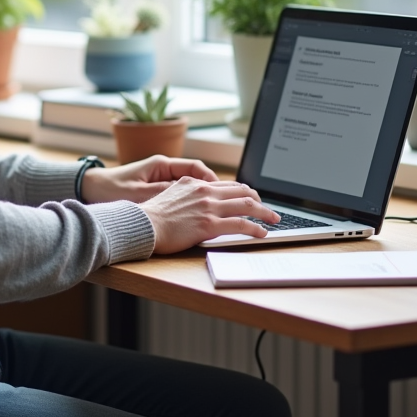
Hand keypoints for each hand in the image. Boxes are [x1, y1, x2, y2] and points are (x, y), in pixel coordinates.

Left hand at [79, 155, 218, 203]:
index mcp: (161, 165)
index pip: (196, 167)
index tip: (224, 192)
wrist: (91, 188)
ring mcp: (161, 178)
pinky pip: (182, 193)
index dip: (213, 180)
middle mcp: (164, 169)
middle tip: (236, 200)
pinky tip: (200, 213)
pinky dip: (193, 202)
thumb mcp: (139, 193)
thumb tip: (188, 195)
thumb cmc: (112, 189)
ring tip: (224, 208)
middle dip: (218, 188)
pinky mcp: (156, 190)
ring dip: (207, 195)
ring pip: (193, 185)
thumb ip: (164, 193)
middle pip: (199, 175)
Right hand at [139, 177, 281, 253]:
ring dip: (264, 213)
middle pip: (241, 191)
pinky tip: (262, 233)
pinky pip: (240, 224)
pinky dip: (255, 228)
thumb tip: (195, 202)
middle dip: (259, 199)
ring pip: (247, 205)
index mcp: (194, 183)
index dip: (243, 191)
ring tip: (273, 219)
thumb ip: (186, 195)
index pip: (227, 184)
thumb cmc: (151, 216)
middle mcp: (204, 191)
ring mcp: (208, 207)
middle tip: (268, 209)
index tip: (252, 197)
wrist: (143, 225)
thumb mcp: (169, 195)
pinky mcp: (209, 225)